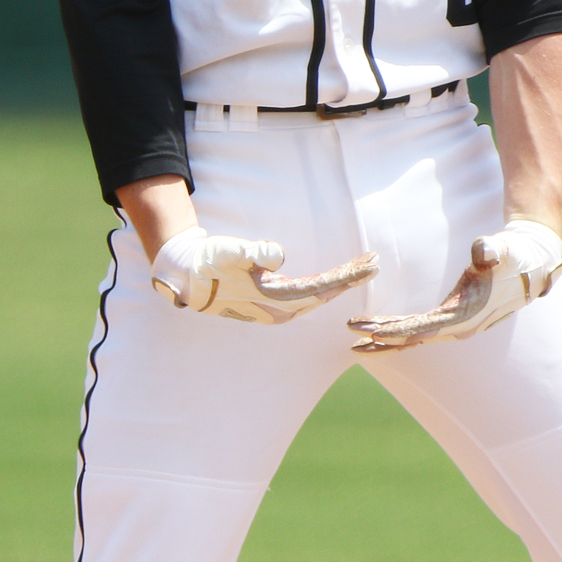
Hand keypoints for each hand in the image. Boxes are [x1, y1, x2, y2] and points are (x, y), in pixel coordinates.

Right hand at [150, 227, 377, 324]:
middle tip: (375, 262)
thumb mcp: (226, 252)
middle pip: (323, 294)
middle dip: (349, 279)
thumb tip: (279, 258)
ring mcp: (275, 308)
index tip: (368, 265)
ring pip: (317, 295)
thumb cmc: (206, 261)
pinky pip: (307, 293)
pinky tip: (337, 279)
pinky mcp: (271, 300)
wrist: (186, 274)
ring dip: (340, 282)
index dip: (344, 277)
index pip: (318, 288)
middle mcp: (277, 309)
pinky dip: (325, 284)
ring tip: (363, 267)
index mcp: (270, 299)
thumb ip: (252, 253)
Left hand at [347, 220, 561, 351]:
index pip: (424, 327)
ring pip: (415, 337)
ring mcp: (457, 325)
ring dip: (387, 341)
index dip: (396, 329)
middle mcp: (460, 327)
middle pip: (414, 336)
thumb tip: (483, 251)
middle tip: (351, 334)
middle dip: (382, 337)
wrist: (533, 264)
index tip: (370, 330)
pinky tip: (379, 334)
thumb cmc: (515, 255)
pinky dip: (399, 334)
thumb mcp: (506, 249)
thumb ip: (493, 250)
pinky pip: (421, 330)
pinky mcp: (453, 318)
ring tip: (355, 345)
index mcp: (467, 315)